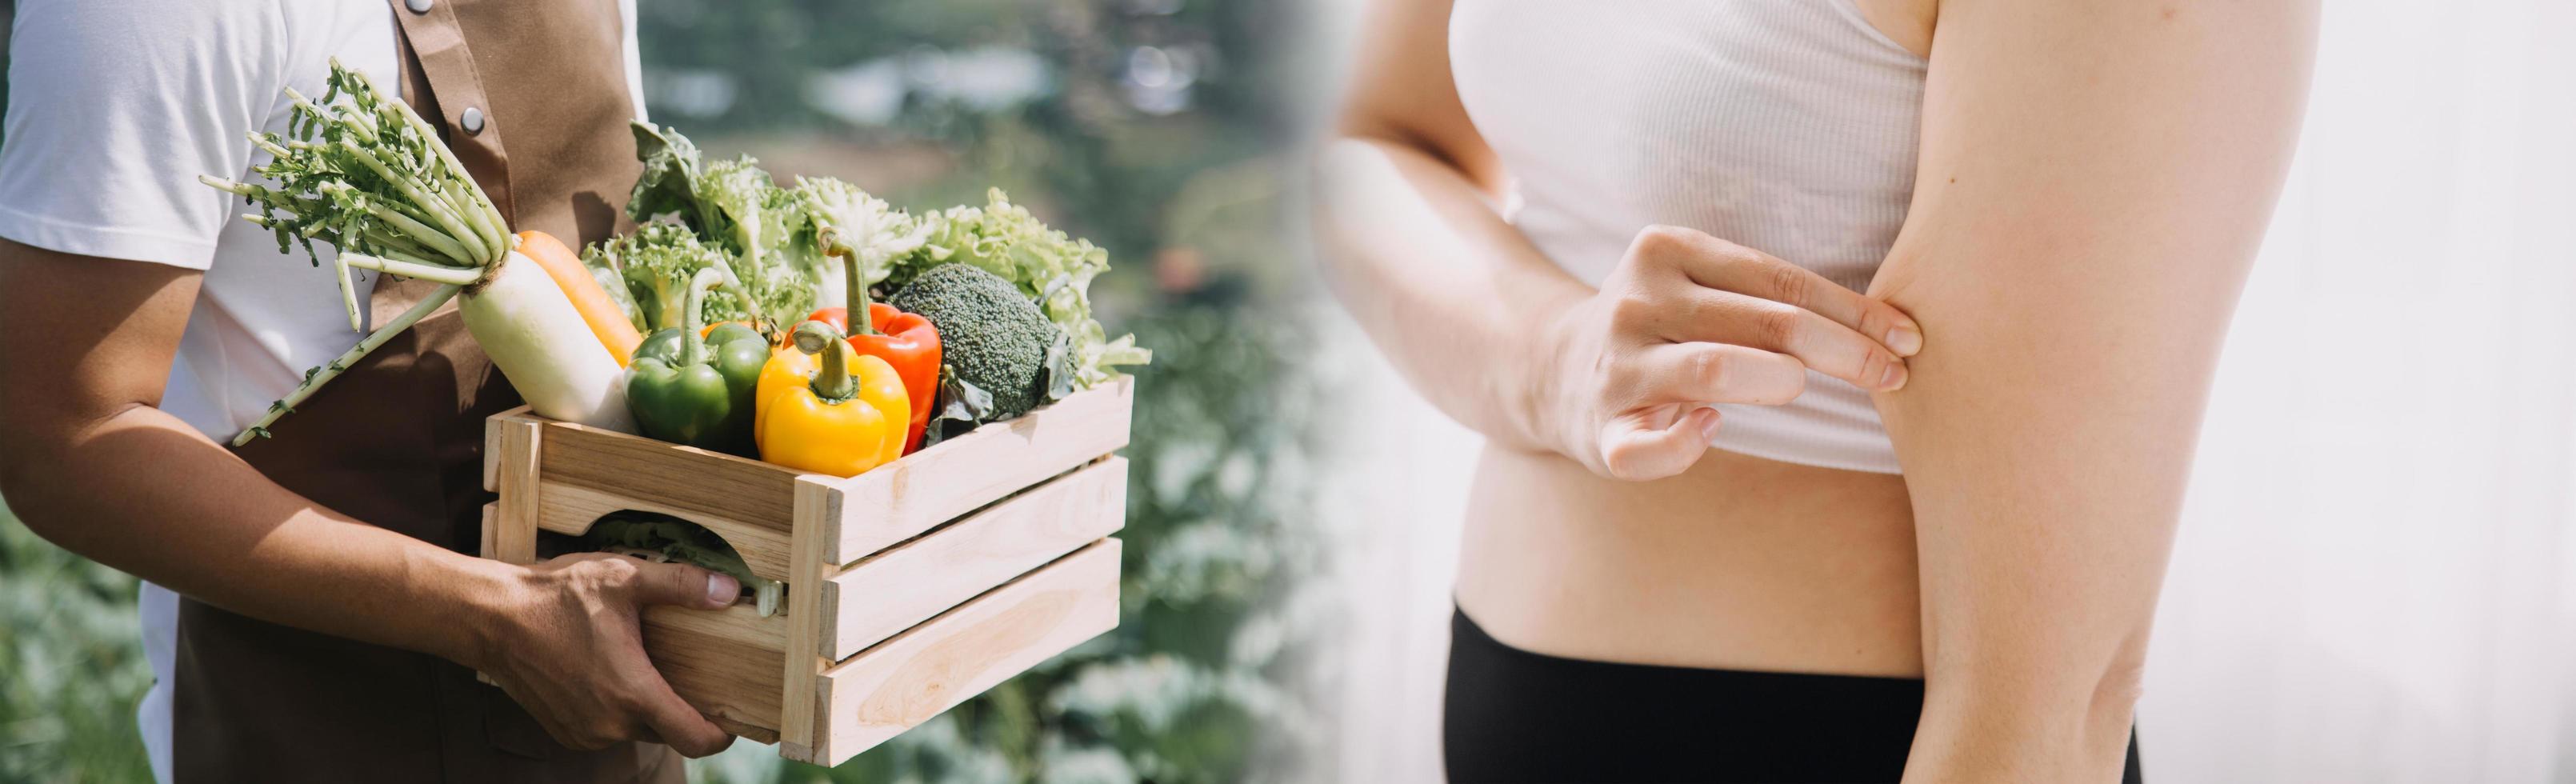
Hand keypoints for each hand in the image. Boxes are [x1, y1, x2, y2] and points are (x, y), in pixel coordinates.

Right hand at [467, 553, 741, 757]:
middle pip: (669, 731)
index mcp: (632, 694)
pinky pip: (609, 728)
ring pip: (638, 729)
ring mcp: (585, 732)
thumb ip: (681, 584)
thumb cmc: (555, 596)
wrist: (491, 617)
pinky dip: (618, 709)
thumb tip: (728, 590)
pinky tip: (612, 673)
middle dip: (684, 708)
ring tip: (646, 665)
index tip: (733, 718)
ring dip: (647, 705)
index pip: (695, 739)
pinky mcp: (566, 732)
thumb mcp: (623, 577)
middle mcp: (610, 724)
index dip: (721, 734)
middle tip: (694, 675)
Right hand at [1529, 225, 1923, 480]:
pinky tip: (1711, 428)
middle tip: (1893, 377)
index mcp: (1666, 249)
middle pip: (1765, 322)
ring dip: (1776, 382)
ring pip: (1712, 370)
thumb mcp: (1700, 285)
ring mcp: (1615, 365)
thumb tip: (1886, 328)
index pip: (1782, 280)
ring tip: (1799, 389)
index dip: (1855, 313)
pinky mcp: (1599, 429)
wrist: (1551, 368)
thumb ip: (1769, 295)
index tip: (1906, 340)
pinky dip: (1687, 445)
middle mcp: (1637, 301)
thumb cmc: (1662, 328)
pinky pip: (1649, 450)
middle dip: (1843, 351)